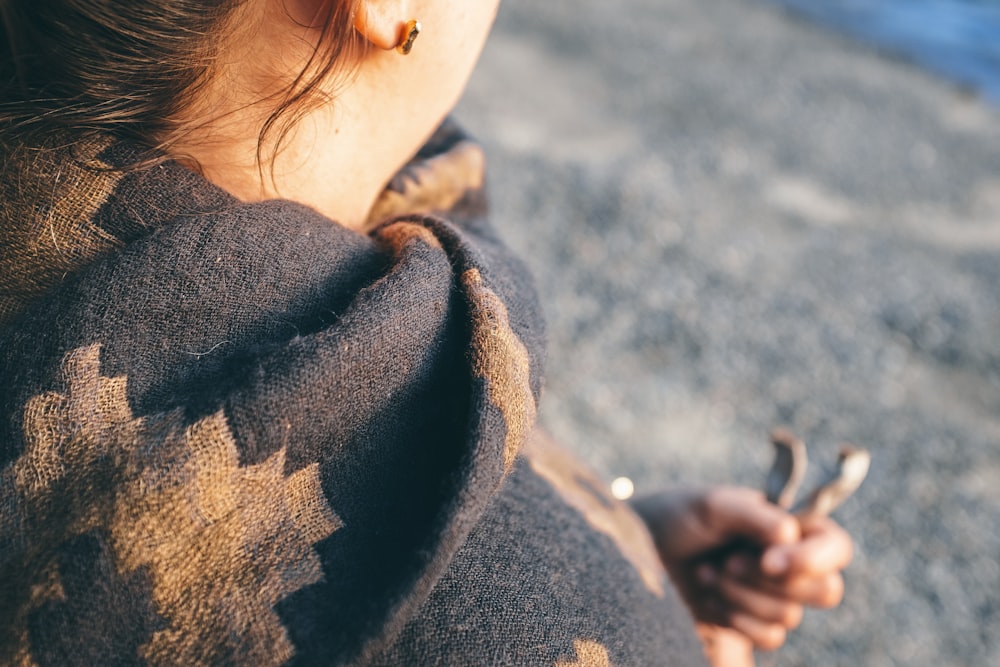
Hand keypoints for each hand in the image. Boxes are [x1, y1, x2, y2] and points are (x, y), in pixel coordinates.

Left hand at [632, 487, 852, 654]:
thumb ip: (754, 515)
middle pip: (827, 591)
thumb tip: (790, 534)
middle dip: (774, 582)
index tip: (770, 561)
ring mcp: (772, 596)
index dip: (814, 559)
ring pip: (789, 615)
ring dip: (741, 595)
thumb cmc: (678, 518)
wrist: (639, 554)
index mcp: (791, 526)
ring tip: (706, 572)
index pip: (836, 547)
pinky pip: (768, 636)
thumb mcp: (712, 504)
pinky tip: (707, 596)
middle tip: (730, 562)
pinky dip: (734, 617)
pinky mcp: (752, 624)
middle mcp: (790, 563)